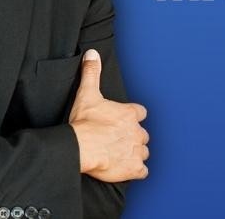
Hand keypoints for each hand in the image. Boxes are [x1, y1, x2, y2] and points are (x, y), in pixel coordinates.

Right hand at [68, 49, 149, 181]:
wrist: (81, 147)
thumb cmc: (84, 122)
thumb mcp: (87, 93)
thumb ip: (92, 73)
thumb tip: (92, 54)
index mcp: (129, 114)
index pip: (140, 113)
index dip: (133, 117)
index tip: (124, 121)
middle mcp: (137, 131)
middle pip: (142, 134)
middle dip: (133, 137)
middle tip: (118, 140)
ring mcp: (136, 150)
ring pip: (143, 152)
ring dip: (135, 154)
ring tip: (121, 155)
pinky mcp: (134, 168)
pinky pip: (142, 171)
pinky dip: (136, 171)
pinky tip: (126, 169)